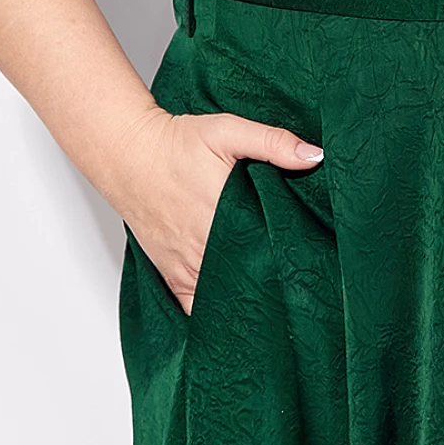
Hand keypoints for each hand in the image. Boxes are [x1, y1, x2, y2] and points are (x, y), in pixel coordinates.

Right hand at [111, 106, 323, 314]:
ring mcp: (187, 267)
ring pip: (225, 301)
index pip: (272, 255)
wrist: (129, 154)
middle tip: (300, 285)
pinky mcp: (172, 275)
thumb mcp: (228, 130)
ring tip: (274, 300)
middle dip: (276, 284)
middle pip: (252, 281)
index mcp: (226, 217)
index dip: (294, 263)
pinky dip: (213, 313)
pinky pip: (193, 311)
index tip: (312, 263)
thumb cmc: (176, 144)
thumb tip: (314, 156)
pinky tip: (232, 312)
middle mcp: (205, 250)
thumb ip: (273, 143)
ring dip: (247, 300)